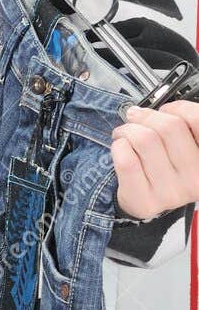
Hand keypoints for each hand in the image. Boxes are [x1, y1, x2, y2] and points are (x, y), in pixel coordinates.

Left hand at [111, 99, 198, 218]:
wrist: (147, 201)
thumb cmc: (166, 167)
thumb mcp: (185, 145)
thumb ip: (183, 125)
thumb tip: (160, 108)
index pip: (197, 119)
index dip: (178, 108)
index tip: (166, 111)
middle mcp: (196, 179)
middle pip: (169, 127)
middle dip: (147, 116)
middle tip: (136, 117)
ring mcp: (171, 193)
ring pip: (144, 140)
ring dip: (128, 129)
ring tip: (125, 132)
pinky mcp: (145, 201)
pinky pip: (126, 160)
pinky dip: (118, 146)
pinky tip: (120, 148)